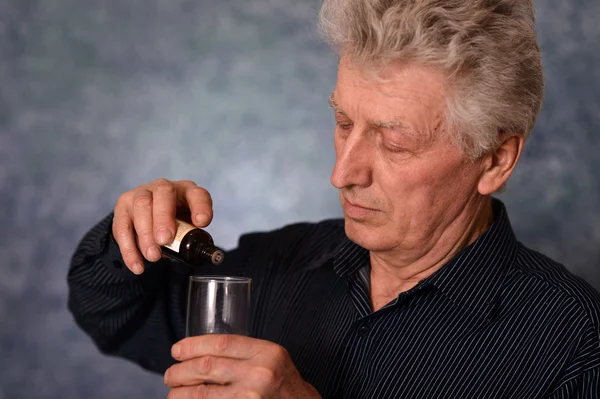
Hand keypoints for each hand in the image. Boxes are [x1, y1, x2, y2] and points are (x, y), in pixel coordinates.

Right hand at [112, 178, 213, 273]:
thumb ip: (191, 237)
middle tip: (165, 240)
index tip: (201, 222)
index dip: (201, 206)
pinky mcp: (123, 205)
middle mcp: (164, 187)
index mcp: (187, 191)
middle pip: (163, 193)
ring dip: (146, 233)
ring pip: (141, 205)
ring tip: (153, 256)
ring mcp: (142, 193)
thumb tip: (194, 254)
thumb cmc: (174, 223)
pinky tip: (138, 265)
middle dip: (163, 217)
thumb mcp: (187, 228)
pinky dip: (129, 248)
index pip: (197, 194)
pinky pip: (123, 225)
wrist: (149, 219)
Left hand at [164, 335, 321, 398]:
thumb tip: (202, 352)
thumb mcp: (272, 358)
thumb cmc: (285, 386)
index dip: (192, 345)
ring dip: (180, 393)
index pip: (220, 343)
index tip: (177, 350)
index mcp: (267, 353)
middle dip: (180, 370)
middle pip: (206, 367)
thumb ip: (245, 352)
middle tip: (170, 374)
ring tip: (174, 392)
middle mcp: (260, 374)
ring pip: (202, 394)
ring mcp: (251, 398)